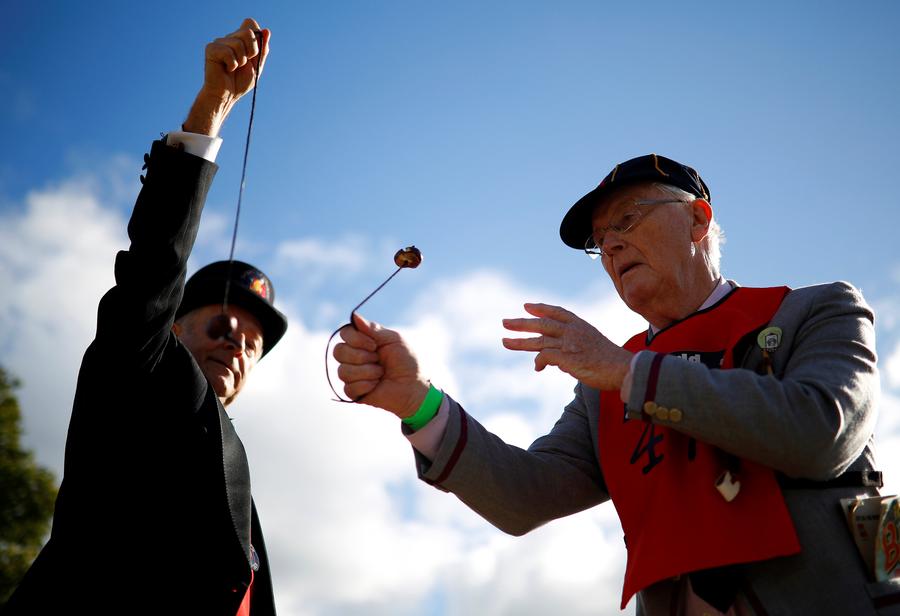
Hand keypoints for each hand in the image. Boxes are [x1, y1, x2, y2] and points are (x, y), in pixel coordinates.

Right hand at [183, 18, 270, 135]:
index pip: (251, 23)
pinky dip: (232, 64)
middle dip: (252, 51)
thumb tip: (266, 30)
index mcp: (240, 39)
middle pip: (248, 32)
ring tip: (234, 68)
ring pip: (238, 43)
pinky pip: (227, 52)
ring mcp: (219, 42)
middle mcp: (229, 38)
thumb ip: (263, 49)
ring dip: (241, 61)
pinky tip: (227, 69)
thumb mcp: (257, 66)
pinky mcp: (211, 49)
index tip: (254, 53)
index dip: (257, 37)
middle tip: (244, 63)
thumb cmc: (240, 82)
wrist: (227, 95)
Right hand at [332, 313, 430, 417]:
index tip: (375, 345)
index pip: (344, 333)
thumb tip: (354, 316)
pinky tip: (376, 385)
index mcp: (362, 342)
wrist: (414, 386)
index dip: (356, 339)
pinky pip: (348, 388)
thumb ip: (374, 329)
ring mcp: (352, 375)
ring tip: (381, 374)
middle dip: (361, 356)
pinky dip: (366, 386)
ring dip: (367, 372)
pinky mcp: (353, 392)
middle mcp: (353, 357)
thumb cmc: (407, 361)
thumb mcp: (393, 340)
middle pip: (338, 351)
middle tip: (378, 360)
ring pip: (342, 371)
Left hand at [502, 303, 632, 390]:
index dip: (541, 308)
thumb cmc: (611, 362)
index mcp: (580, 324)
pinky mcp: (566, 357)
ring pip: (538, 340)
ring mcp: (569, 343)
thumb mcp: (593, 345)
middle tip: (505, 322)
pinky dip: (538, 362)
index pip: (557, 312)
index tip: (527, 306)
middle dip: (521, 323)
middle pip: (541, 324)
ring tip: (504, 342)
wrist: (623, 369)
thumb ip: (574, 346)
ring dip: (519, 342)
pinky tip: (536, 368)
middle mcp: (572, 331)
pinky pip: (544, 356)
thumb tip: (556, 360)